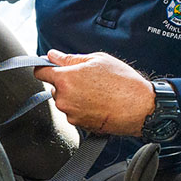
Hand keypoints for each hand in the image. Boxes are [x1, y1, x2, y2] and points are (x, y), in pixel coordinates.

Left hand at [33, 50, 155, 135]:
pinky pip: (75, 113)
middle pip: (54, 88)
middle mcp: (64, 98)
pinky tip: (99, 103)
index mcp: (65, 79)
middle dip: (66, 83)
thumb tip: (53, 56)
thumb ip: (70, 58)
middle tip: (87, 79)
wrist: (139, 107)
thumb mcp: (97, 59)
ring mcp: (71, 114)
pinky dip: (83, 108)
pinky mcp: (80, 125)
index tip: (48, 66)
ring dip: (75, 96)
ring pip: (65, 101)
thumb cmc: (122, 82)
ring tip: (97, 92)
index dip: (44, 67)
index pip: (40, 72)